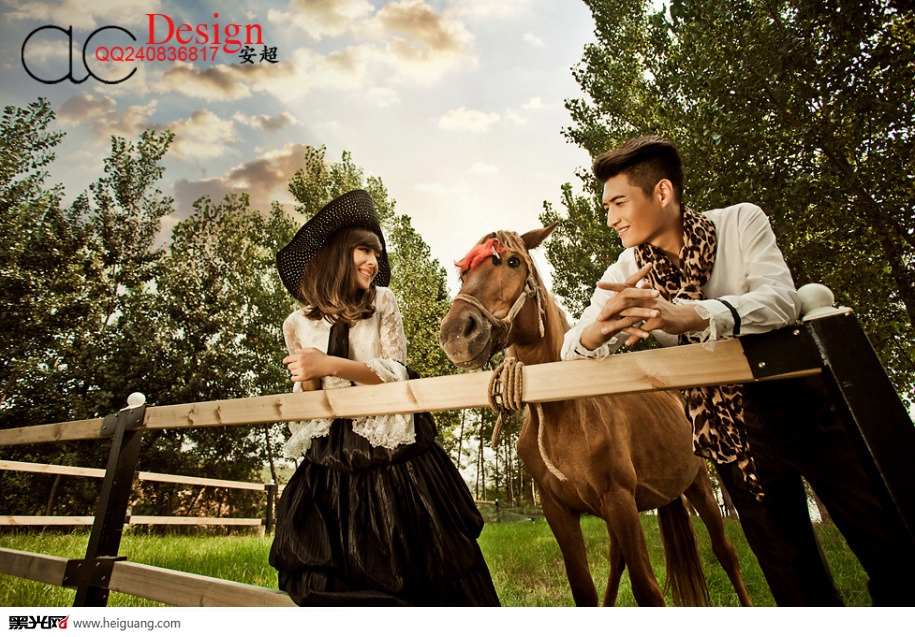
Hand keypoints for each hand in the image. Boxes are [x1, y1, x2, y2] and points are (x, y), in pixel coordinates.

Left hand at [283, 348, 330, 383]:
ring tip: (301, 370)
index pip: (288, 359)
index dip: (285, 360)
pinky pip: (293, 379)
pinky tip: (297, 376)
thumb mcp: (311, 349)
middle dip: (293, 366)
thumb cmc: (321, 357)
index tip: (284, 362)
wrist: (328, 365)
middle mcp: (300, 363)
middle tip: (298, 366)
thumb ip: (302, 350)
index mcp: (301, 355)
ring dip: (295, 371)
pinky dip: (294, 378)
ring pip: (292, 372)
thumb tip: (295, 354)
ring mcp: (302, 370)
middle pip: (289, 366)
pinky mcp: (304, 377)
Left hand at [592, 263, 708, 345]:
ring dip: (617, 326)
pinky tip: (626, 343)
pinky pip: (643, 329)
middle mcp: (647, 299)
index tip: (597, 284)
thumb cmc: (667, 309)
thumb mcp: (656, 298)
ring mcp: (653, 309)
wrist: (684, 317)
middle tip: (598, 318)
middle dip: (610, 310)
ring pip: (631, 318)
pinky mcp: (659, 321)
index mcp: (644, 293)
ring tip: (605, 331)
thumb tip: (642, 282)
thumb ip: (647, 290)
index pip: (625, 287)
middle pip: (625, 302)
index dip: (612, 285)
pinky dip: (635, 336)